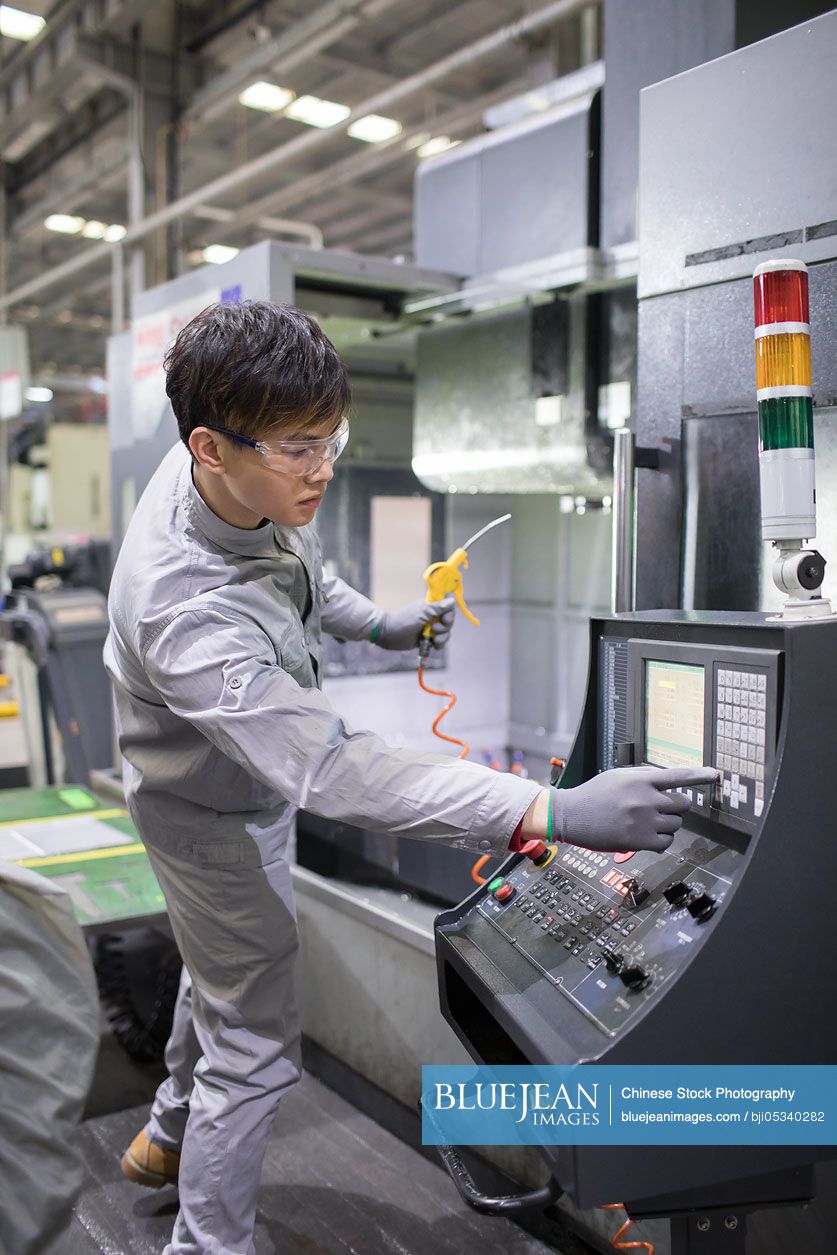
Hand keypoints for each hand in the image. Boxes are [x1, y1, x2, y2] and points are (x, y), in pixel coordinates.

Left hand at [374, 596, 455, 651]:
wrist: (388, 635)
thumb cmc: (403, 621)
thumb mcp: (422, 613)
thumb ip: (437, 608)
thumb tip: (452, 599)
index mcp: (431, 606)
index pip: (448, 604)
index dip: (451, 611)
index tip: (445, 616)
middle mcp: (432, 615)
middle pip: (450, 620)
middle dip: (445, 626)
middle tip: (434, 628)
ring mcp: (431, 627)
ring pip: (446, 632)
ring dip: (442, 637)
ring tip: (433, 639)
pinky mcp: (428, 638)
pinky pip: (440, 641)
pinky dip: (439, 644)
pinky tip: (433, 645)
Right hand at [549, 766, 718, 853]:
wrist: (571, 815)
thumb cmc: (594, 794)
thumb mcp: (619, 776)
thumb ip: (644, 777)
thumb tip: (667, 781)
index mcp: (640, 780)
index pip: (678, 775)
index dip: (700, 775)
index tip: (716, 775)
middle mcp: (645, 799)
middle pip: (683, 804)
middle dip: (676, 807)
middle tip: (660, 809)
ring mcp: (644, 821)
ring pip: (675, 824)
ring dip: (667, 824)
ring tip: (646, 822)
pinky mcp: (640, 841)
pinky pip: (667, 842)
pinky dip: (661, 840)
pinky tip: (646, 835)